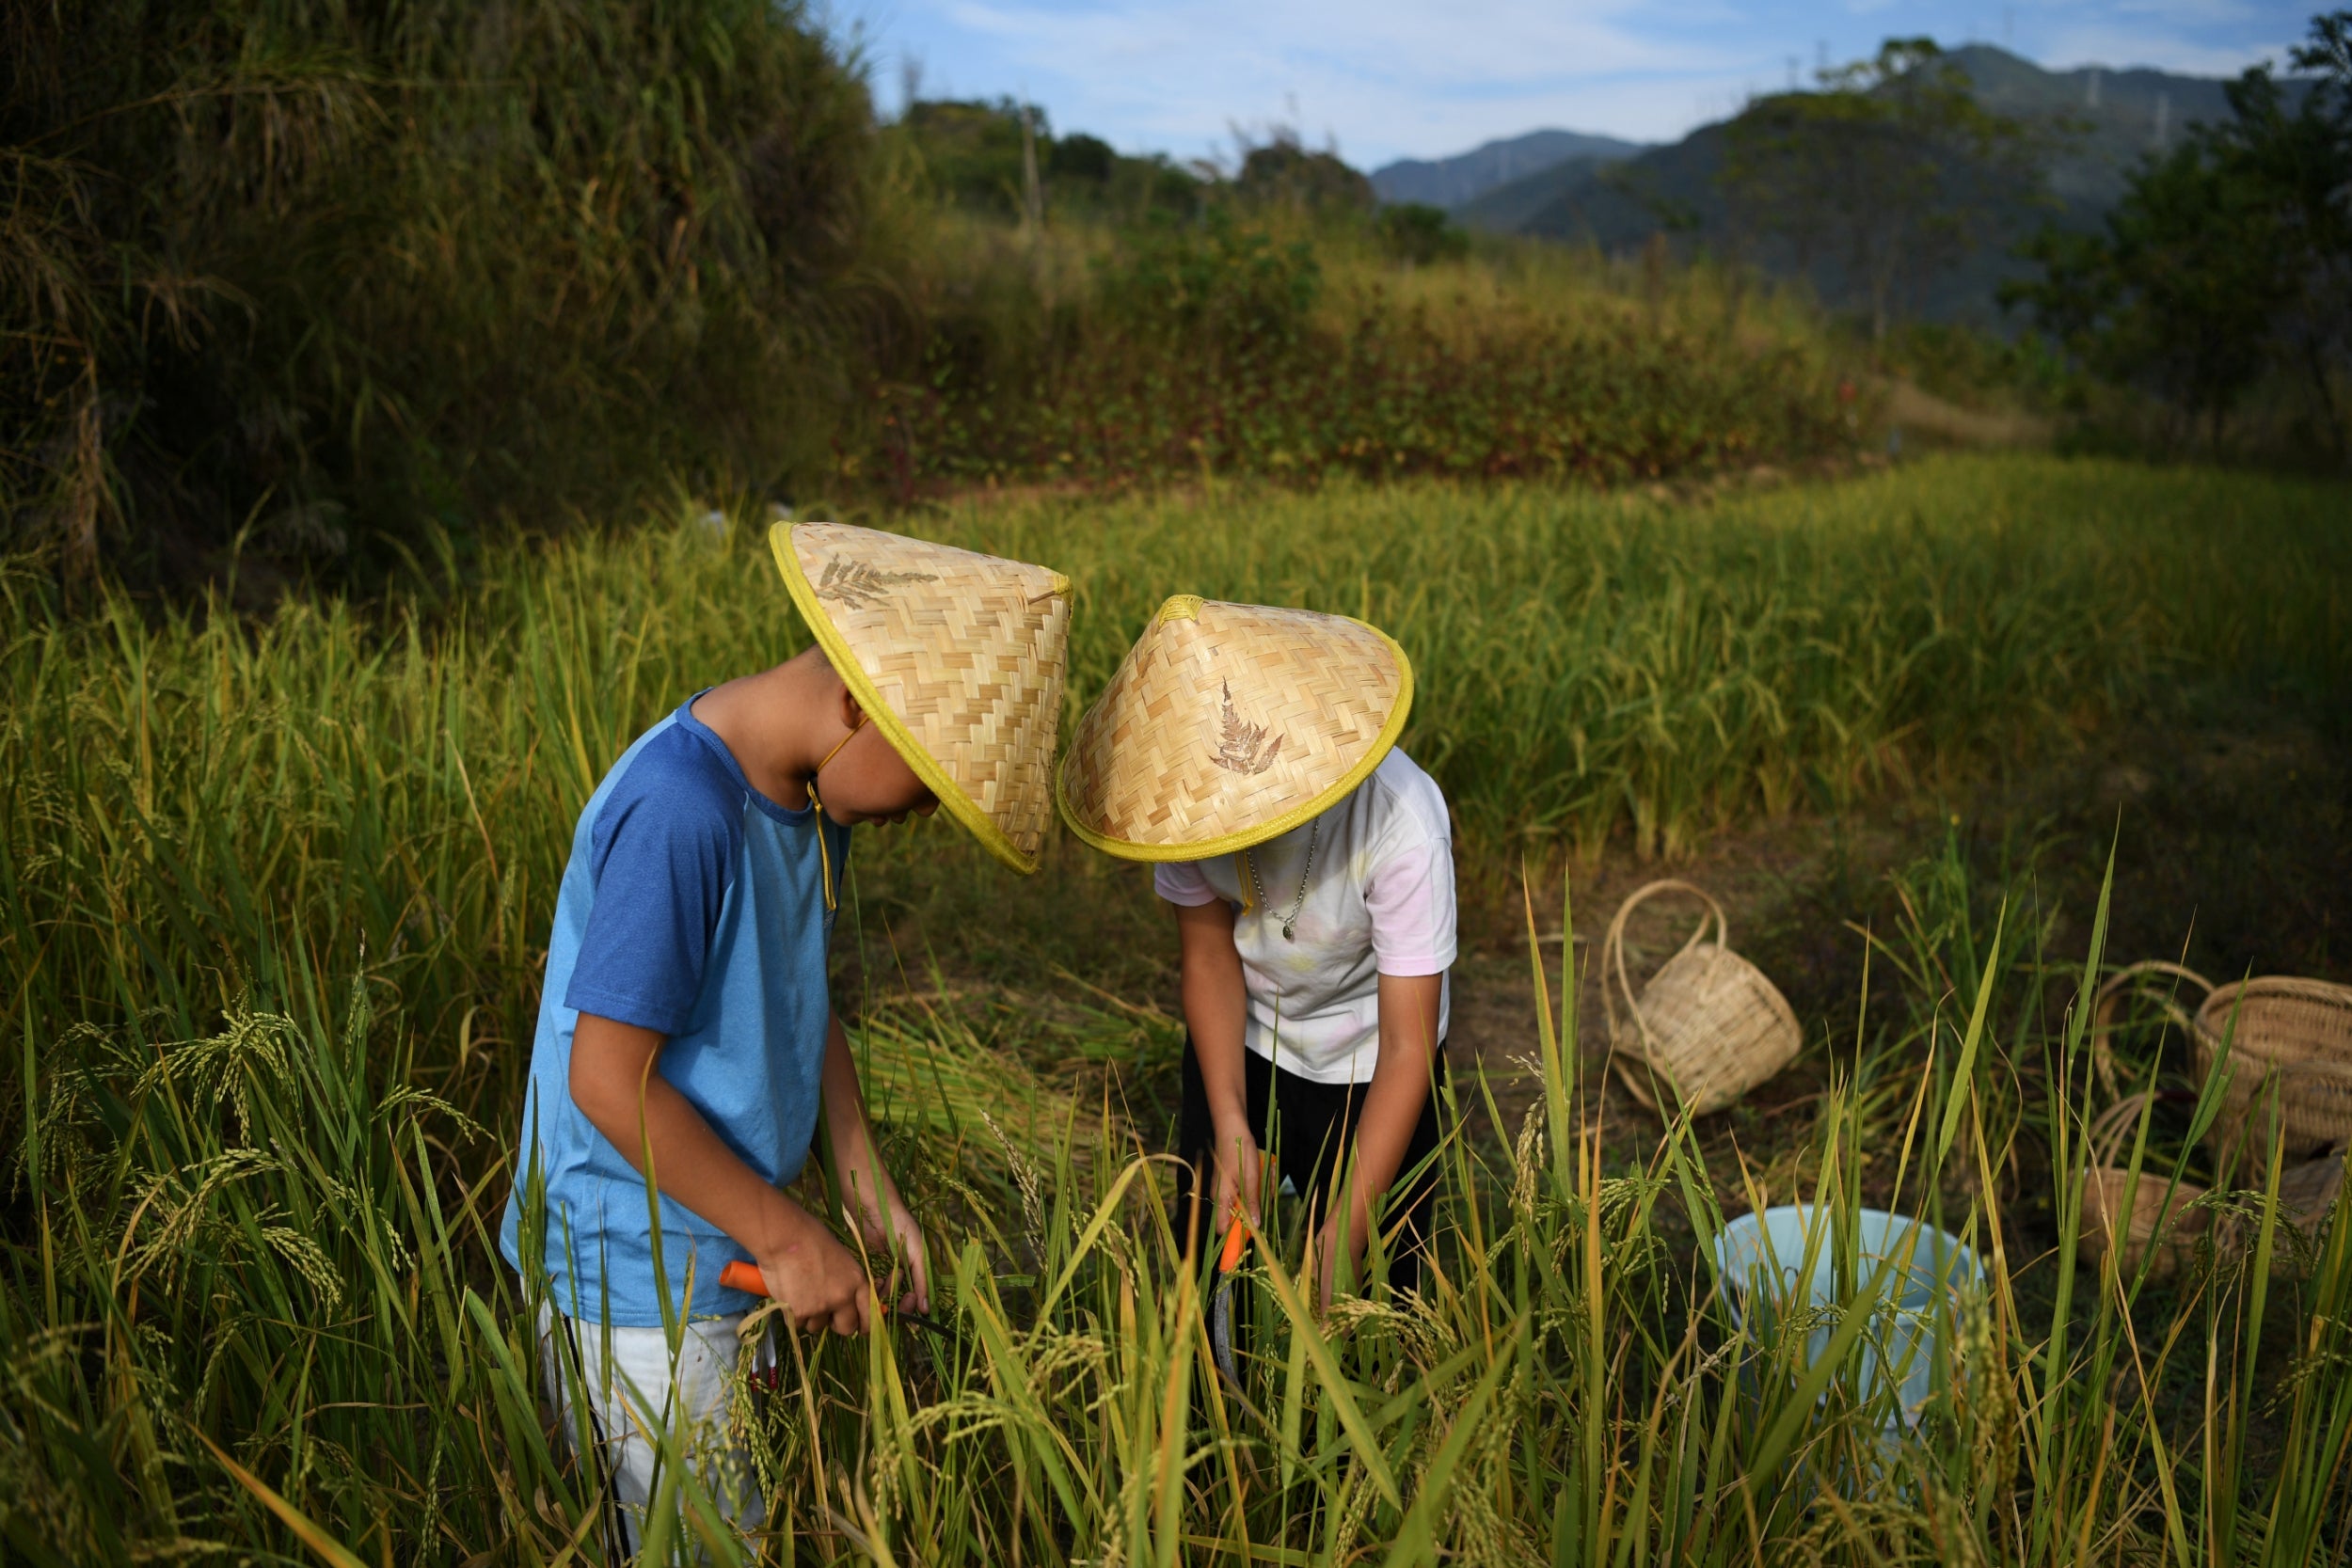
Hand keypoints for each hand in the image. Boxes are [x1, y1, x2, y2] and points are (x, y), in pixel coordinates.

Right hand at [756, 1214, 873, 1334]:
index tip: (859, 1328)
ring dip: (810, 1317)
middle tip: (824, 1312)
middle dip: (836, 1324)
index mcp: (857, 1281)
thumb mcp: (841, 1258)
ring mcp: (821, 1307)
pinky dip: (792, 1314)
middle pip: (847, 1328)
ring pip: (817, 1326)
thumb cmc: (811, 1239)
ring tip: (801, 1294)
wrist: (784, 1237)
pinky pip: (797, 1323)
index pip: (869, 1314)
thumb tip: (845, 1300)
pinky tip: (789, 1295)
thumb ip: (846, 1281)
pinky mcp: (799, 1313)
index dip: (864, 1324)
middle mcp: (843, 1297)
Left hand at [860, 1186, 931, 1315]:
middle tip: (896, 1295)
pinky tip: (874, 1280)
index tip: (910, 1317)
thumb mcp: (916, 1253)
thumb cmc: (901, 1226)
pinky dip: (872, 1288)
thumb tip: (926, 1310)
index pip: (913, 1301)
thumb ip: (921, 1280)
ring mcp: (881, 1274)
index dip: (911, 1310)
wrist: (875, 1207)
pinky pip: (869, 1288)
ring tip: (884, 1280)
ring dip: (884, 1294)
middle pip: (896, 1304)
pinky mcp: (866, 1270)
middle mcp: (898, 1277)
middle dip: (896, 1303)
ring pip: (882, 1298)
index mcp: (913, 1272)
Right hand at [1208, 1116, 1263, 1248]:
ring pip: (1244, 1203)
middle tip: (1265, 1190)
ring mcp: (1225, 1188)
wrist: (1231, 1126)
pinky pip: (1244, 1192)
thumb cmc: (1239, 1149)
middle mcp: (1221, 1195)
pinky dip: (1255, 1186)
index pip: (1223, 1228)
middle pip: (1237, 1216)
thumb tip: (1256, 1225)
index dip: (1237, 1234)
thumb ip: (1252, 1202)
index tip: (1254, 1233)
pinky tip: (1261, 1173)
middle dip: (1255, 1209)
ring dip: (1258, 1194)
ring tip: (1264, 1176)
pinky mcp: (1230, 1181)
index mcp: (1222, 1197)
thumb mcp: (1250, 1176)